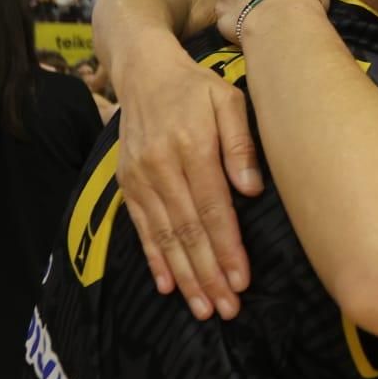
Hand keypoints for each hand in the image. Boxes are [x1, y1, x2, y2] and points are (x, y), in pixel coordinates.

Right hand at [112, 37, 261, 319]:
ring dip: (184, 276)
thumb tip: (251, 190)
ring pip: (164, 236)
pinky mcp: (126, 183)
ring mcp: (140, 177)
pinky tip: (167, 286)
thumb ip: (240, 144)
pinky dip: (154, 259)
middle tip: (227, 309)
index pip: (212, 208)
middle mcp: (161, 166)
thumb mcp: (228, 99)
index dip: (227, 247)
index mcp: (191, 145)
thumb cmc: (196, 86)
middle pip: (187, 230)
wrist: (143, 69)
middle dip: (209, 274)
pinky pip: (141, 228)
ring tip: (203, 308)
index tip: (241, 281)